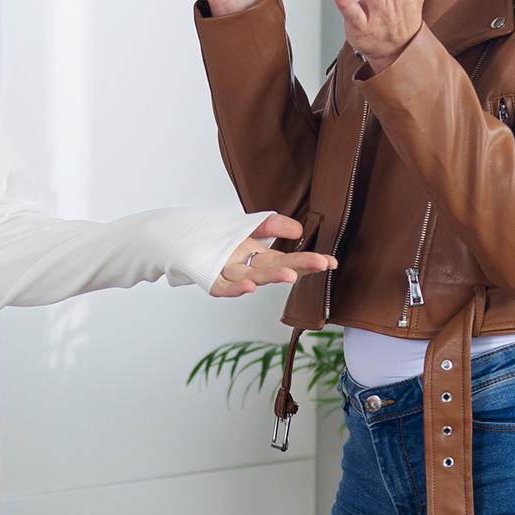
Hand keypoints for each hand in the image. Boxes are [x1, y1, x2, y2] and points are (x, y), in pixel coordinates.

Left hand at [210, 214, 335, 298]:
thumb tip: (298, 229)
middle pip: (277, 268)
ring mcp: (231, 275)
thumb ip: (272, 225)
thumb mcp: (249, 226)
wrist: (184, 240)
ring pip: (254, 277)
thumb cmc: (218, 238)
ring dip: (272, 277)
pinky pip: (224, 287)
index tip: (330, 261)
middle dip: (300, 266)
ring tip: (291, 275)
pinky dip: (236, 289)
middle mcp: (249, 268)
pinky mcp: (211, 280)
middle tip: (321, 263)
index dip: (309, 261)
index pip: (290, 261)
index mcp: (261, 258)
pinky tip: (249, 287)